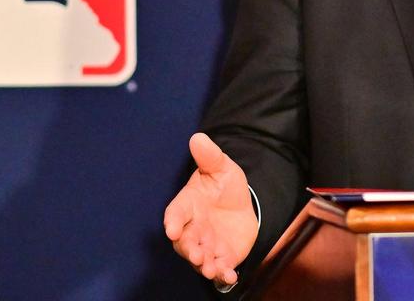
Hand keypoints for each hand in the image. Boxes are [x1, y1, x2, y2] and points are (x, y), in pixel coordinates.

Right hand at [164, 133, 259, 286]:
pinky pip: (220, 268)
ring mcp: (206, 245)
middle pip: (185, 241)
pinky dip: (223, 274)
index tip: (171, 229)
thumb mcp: (221, 168)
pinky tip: (229, 276)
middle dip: (188, 248)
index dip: (172, 222)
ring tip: (208, 268)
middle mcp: (193, 229)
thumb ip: (209, 157)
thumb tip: (198, 137)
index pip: (175, 214)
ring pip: (200, 258)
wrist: (242, 205)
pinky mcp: (222, 256)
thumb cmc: (224, 186)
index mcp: (188, 206)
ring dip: (203, 264)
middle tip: (195, 254)